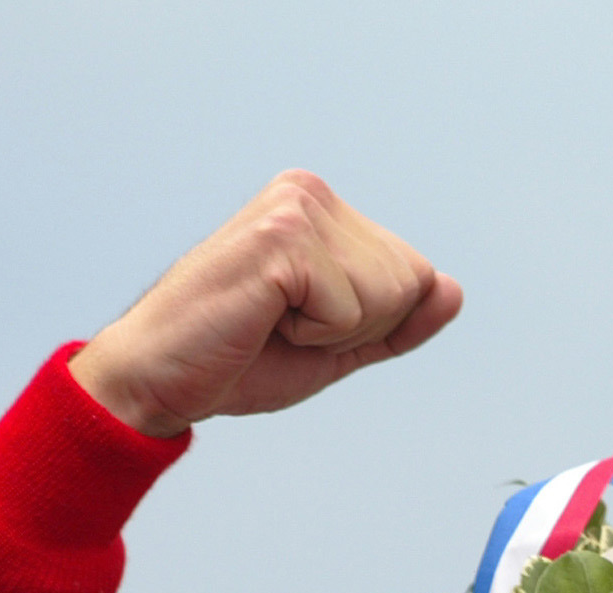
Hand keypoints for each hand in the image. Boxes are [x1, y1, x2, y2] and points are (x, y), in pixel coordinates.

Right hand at [68, 170, 463, 437]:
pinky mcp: (281, 239)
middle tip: (284, 328)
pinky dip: (313, 334)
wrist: (159, 380)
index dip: (371, 324)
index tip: (301, 324)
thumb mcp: (336, 343)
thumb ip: (397, 320)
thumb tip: (453, 291)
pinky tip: (261, 321)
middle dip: (357, 327)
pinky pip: (351, 308)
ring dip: (333, 331)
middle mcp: (309, 193)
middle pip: (410, 281)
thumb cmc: (238, 360)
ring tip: (270, 322)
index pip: (415, 274)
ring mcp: (295, 210)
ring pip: (388, 294)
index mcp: (322, 207)